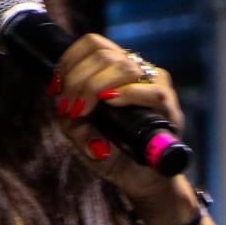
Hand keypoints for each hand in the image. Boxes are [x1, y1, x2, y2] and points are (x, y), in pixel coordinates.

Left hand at [50, 34, 192, 217]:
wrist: (140, 181)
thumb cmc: (112, 153)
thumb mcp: (79, 135)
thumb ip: (68, 118)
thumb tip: (64, 103)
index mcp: (115, 69)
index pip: (93, 43)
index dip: (69, 60)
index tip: (56, 88)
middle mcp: (137, 70)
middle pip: (104, 53)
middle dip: (77, 80)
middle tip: (70, 108)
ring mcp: (155, 85)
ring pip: (124, 66)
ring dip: (95, 87)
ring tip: (83, 111)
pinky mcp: (169, 106)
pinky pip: (152, 92)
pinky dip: (128, 95)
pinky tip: (110, 101)